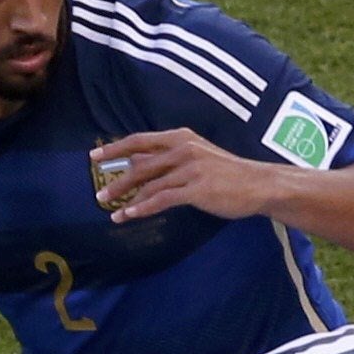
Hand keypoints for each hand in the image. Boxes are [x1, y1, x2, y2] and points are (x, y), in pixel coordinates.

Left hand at [89, 129, 273, 223]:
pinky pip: (162, 199)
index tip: (95, 157)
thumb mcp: (197, 157)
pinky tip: (131, 215)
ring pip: (149, 184)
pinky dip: (143, 208)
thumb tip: (138, 160)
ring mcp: (190, 168)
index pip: (141, 140)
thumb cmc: (228, 173)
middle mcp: (183, 149)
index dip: (116, 148)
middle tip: (100, 196)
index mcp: (182, 138)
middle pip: (140, 164)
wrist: (259, 185)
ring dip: (128, 200)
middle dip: (117, 181)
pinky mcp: (197, 189)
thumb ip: (168, 158)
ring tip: (113, 212)